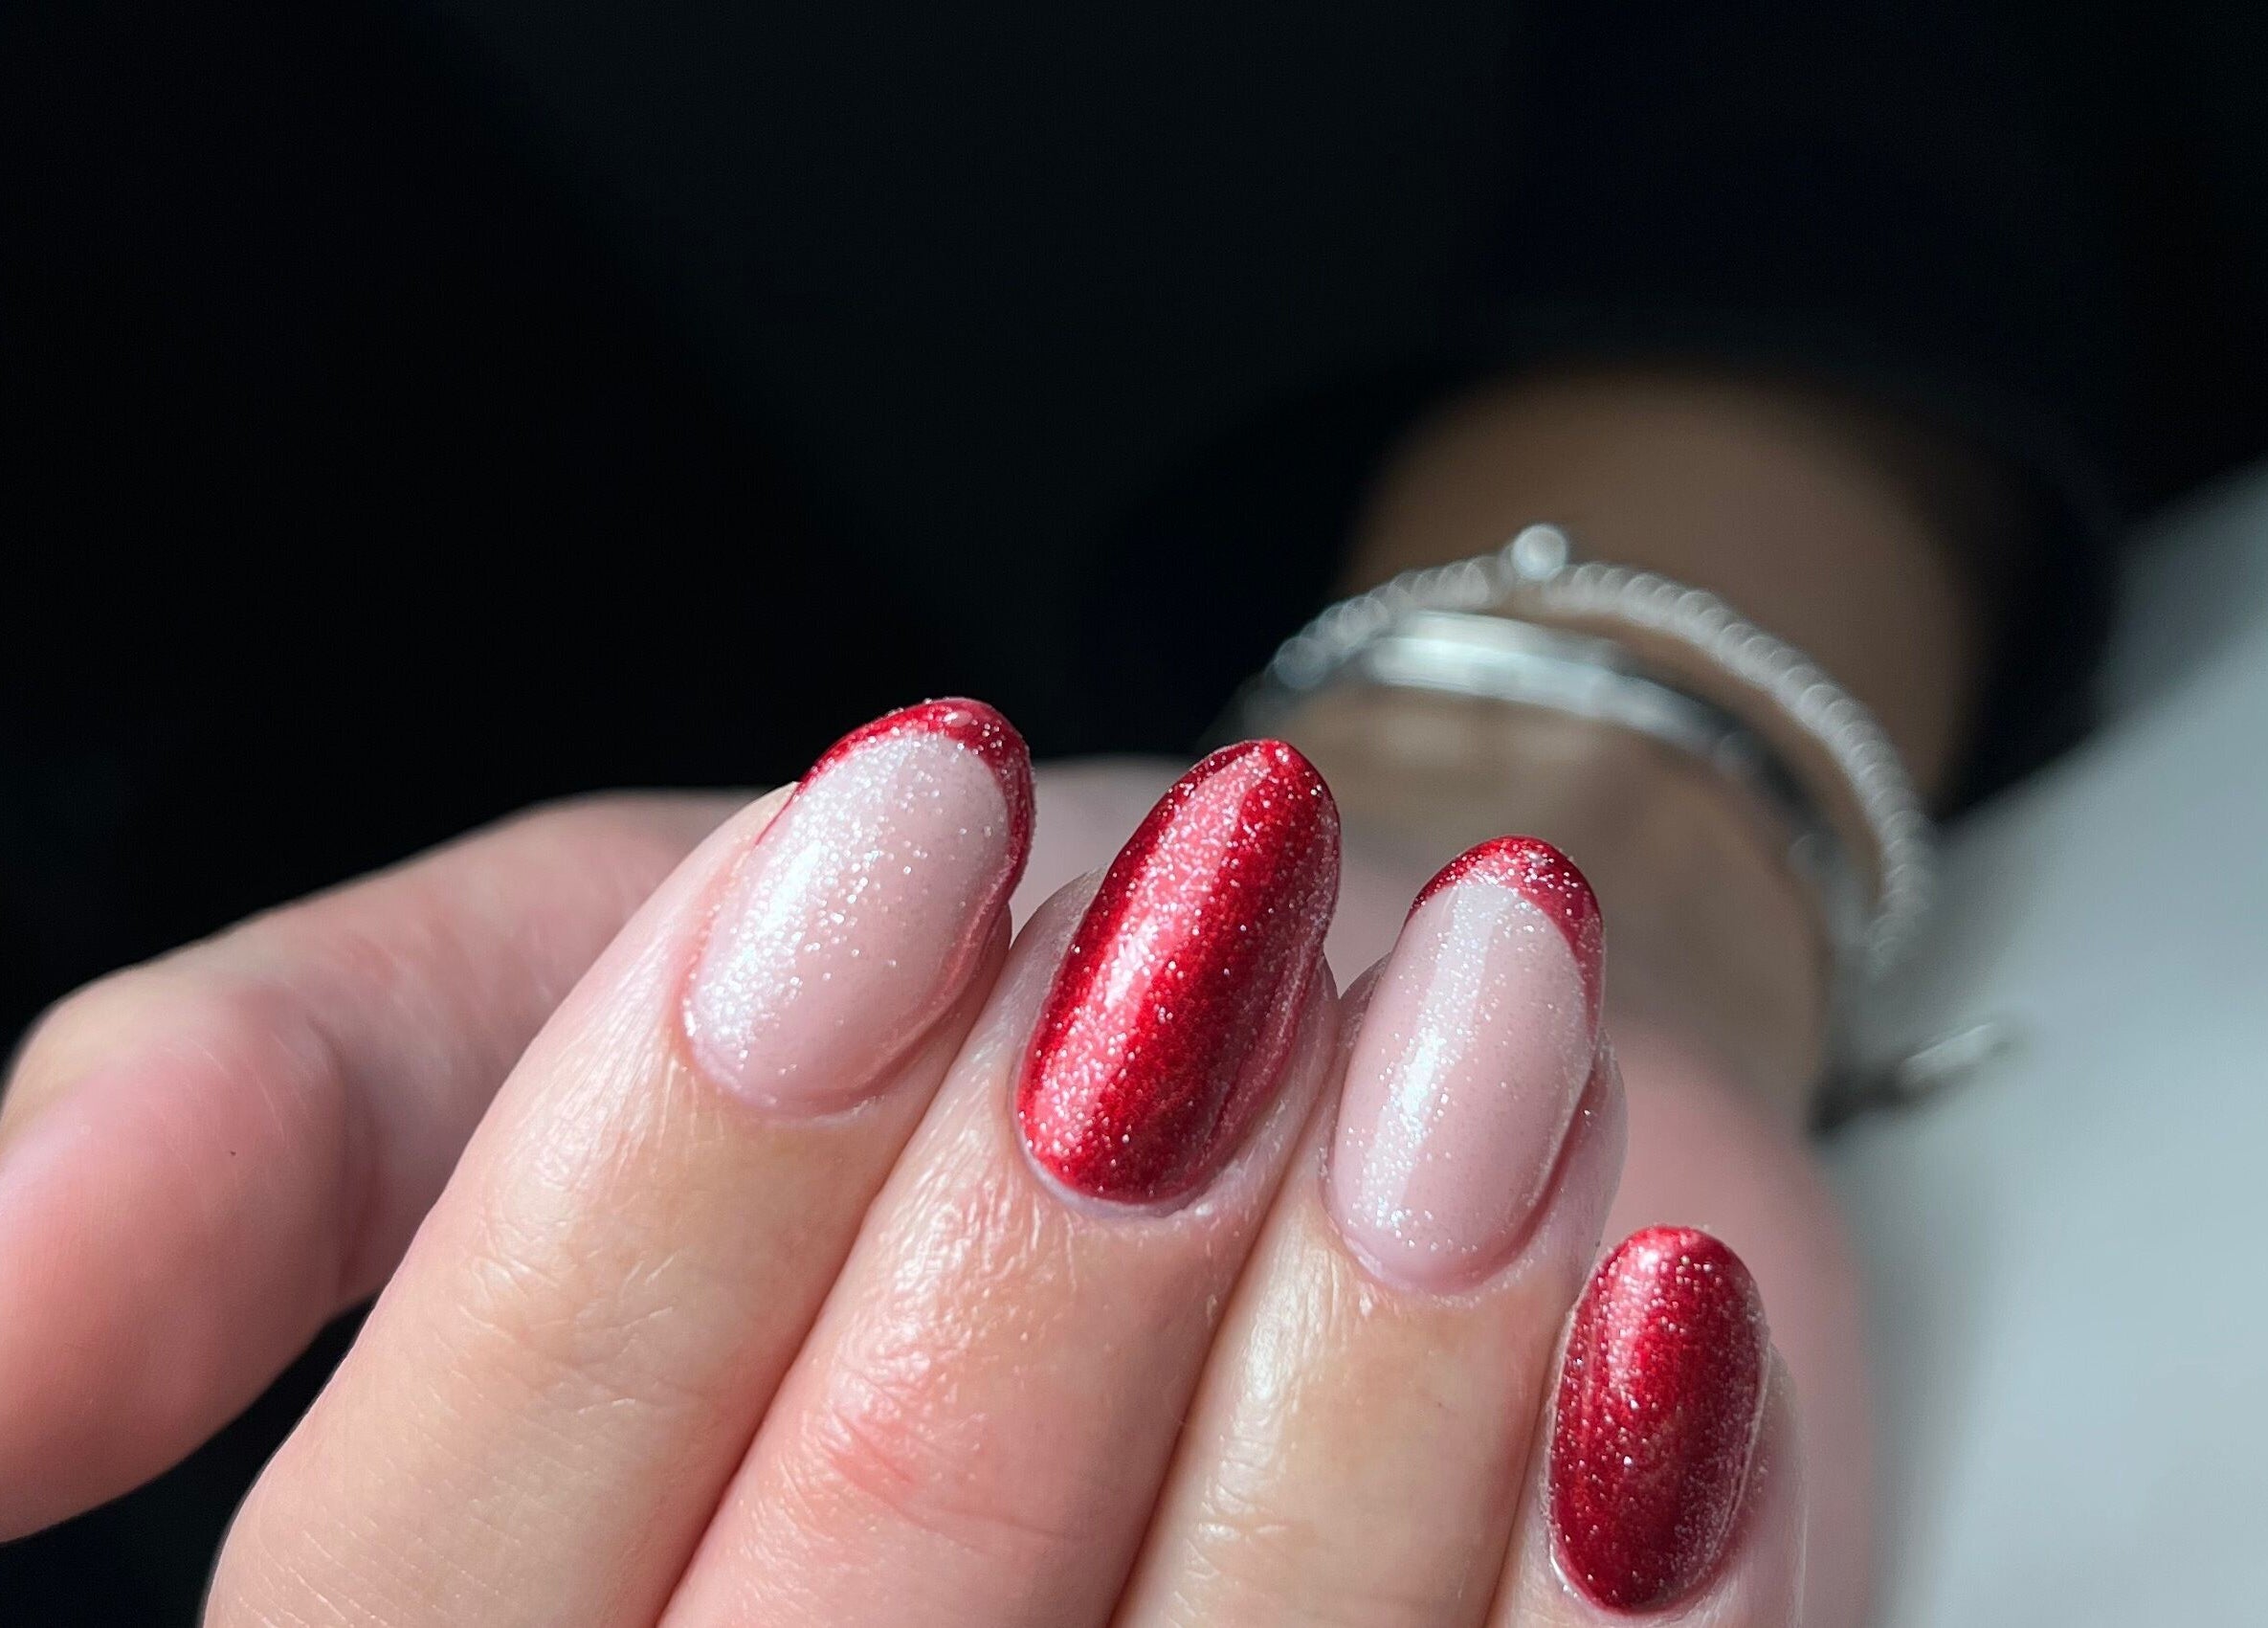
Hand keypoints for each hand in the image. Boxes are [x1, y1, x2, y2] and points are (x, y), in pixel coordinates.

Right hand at [1, 704, 1807, 1624]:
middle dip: (1033, 1247)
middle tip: (1216, 901)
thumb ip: (265, 1117)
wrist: (1313, 982)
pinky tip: (1648, 1308)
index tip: (883, 829)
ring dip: (1374, 1350)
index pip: (434, 1580)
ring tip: (1478, 1001)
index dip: (649, 1190)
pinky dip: (1614, 1548)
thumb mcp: (540, 976)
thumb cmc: (925, 976)